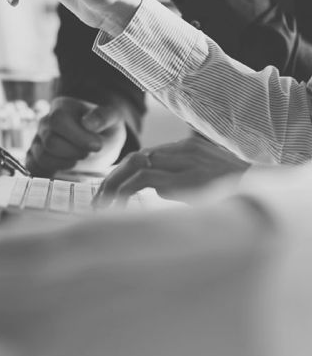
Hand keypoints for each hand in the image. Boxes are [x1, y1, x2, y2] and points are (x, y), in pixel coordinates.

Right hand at [26, 97, 126, 176]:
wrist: (101, 143)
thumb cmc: (105, 128)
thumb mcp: (112, 118)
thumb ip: (102, 117)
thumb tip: (87, 123)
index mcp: (62, 106)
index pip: (58, 119)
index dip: (77, 136)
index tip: (98, 145)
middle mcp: (46, 121)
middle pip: (51, 141)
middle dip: (75, 152)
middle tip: (91, 152)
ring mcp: (39, 139)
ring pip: (43, 155)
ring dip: (68, 162)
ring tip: (83, 156)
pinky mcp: (37, 156)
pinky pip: (38, 166)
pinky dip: (57, 169)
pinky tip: (73, 164)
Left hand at [94, 134, 248, 205]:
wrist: (257, 185)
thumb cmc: (235, 185)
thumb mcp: (208, 176)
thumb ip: (185, 178)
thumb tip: (160, 188)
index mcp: (186, 148)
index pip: (145, 155)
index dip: (123, 172)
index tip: (109, 190)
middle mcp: (181, 150)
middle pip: (136, 157)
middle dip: (113, 178)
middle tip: (98, 199)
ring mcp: (182, 162)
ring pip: (135, 164)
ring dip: (114, 185)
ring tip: (103, 206)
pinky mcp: (182, 177)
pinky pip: (144, 178)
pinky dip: (126, 191)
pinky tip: (118, 206)